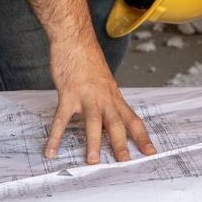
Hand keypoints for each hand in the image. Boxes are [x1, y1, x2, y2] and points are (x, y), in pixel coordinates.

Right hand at [46, 47, 154, 164]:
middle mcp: (104, 97)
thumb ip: (106, 100)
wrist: (75, 39)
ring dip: (94, 142)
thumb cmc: (88, 60)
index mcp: (114, 96)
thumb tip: (109, 119)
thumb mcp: (104, 82)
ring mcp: (87, 95)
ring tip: (92, 161)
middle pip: (117, 123)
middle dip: (122, 144)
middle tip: (125, 163)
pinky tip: (50, 150)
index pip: (132, 119)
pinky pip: (61, 118)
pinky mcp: (69, 93)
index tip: (151, 152)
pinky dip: (55, 135)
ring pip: (94, 121)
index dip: (142, 136)